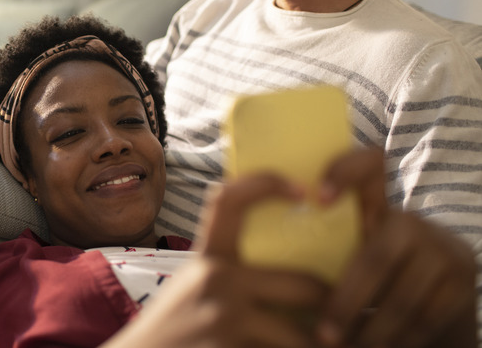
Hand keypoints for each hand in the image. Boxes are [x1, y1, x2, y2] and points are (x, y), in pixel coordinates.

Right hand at [104, 175, 329, 347]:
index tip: (300, 188)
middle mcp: (215, 282)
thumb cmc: (173, 330)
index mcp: (206, 259)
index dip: (264, 182)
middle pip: (304, 283)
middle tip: (341, 315)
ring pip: (303, 335)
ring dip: (314, 345)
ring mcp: (224, 320)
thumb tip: (289, 264)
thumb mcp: (193, 289)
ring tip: (322, 343)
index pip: (227, 200)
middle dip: (331, 305)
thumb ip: (228, 273)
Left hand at [317, 149, 476, 347]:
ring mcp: (444, 248)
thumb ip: (327, 247)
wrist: (440, 312)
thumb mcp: (353, 258)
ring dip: (369, 333)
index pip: (369, 164)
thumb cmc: (373, 285)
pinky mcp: (464, 279)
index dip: (345, 170)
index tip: (319, 199)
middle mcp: (412, 220)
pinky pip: (424, 319)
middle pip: (374, 259)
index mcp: (377, 206)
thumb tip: (274, 263)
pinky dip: (396, 342)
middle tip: (322, 334)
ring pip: (399, 299)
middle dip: (344, 304)